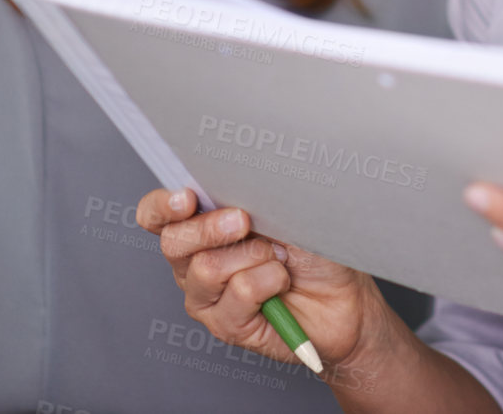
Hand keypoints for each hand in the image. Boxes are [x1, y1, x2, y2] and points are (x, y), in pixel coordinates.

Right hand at [135, 186, 385, 379]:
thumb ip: (253, 197)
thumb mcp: (285, 211)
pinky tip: (283, 284)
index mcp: (204, 228)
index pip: (158, 216)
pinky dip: (270, 280)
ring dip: (254, 256)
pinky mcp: (226, 325)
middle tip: (244, 221)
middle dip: (211, 227)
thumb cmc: (315, 248)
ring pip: (207, 268)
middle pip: (174, 242)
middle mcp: (195, 262)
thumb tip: (237, 178)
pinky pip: (239, 292)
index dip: (161, 207)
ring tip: (281, 259)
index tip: (186, 198)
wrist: (345, 296)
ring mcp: (207, 297)